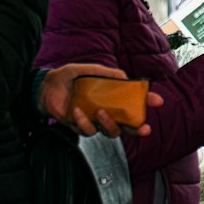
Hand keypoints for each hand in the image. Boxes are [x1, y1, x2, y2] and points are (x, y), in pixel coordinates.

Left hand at [38, 64, 163, 137]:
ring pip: (111, 132)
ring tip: (100, 112)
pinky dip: (84, 122)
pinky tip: (78, 111)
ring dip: (109, 124)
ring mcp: (95, 121)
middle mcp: (107, 113)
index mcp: (112, 99)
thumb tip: (123, 76)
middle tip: (144, 128)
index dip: (147, 103)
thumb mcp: (88, 71)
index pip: (134, 103)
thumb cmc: (70, 78)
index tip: (157, 101)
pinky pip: (88, 130)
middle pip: (128, 127)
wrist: (46, 86)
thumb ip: (105, 73)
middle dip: (138, 129)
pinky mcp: (81, 126)